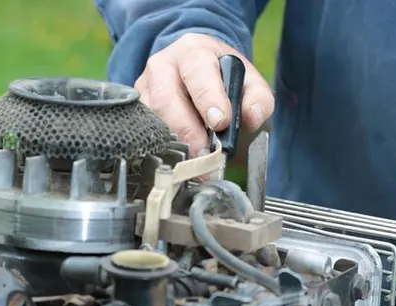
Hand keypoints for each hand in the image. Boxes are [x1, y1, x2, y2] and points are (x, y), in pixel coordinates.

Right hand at [135, 33, 273, 156]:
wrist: (194, 67)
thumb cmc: (222, 76)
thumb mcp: (247, 79)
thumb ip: (258, 98)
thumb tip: (251, 118)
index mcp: (193, 51)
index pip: (197, 73)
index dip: (208, 99)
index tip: (220, 123)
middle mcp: (162, 65)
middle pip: (167, 100)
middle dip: (187, 131)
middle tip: (205, 155)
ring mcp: (144, 86)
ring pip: (152, 118)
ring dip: (173, 143)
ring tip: (194, 163)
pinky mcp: (137, 107)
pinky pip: (144, 130)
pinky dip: (161, 148)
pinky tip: (178, 160)